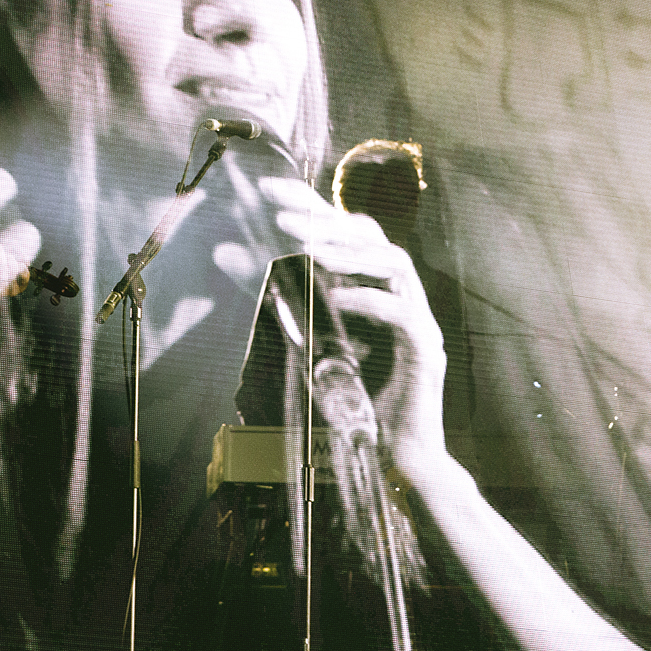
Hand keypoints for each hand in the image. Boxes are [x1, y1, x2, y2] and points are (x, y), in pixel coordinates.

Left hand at [258, 177, 448, 473]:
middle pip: (372, 235)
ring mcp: (418, 320)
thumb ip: (272, 295)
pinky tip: (338, 297)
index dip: (310, 204)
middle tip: (280, 213)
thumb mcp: (300, 339)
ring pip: (394, 263)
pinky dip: (370, 301)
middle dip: (326, 219)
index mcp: (372, 287)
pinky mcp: (425, 352)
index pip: (345, 231)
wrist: (393, 461)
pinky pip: (404, 314)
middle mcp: (399, 294)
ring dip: (349, 252)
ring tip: (309, 248)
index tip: (266, 189)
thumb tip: (225, 251)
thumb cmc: (351, 404)